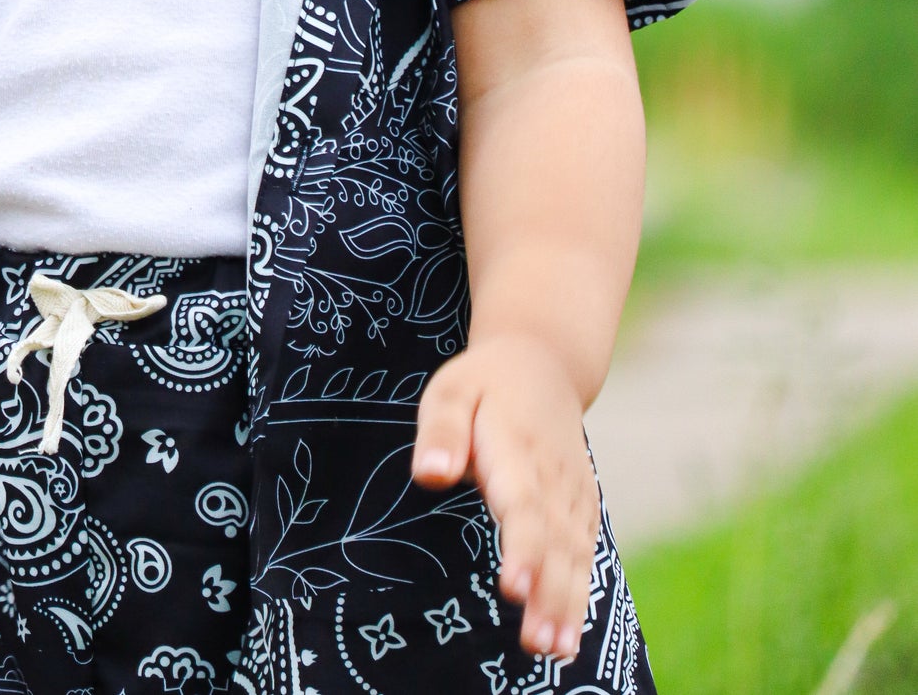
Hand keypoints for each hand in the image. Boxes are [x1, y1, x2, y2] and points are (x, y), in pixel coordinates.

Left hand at [410, 331, 598, 662]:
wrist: (544, 363)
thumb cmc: (484, 383)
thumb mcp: (450, 390)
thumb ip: (441, 432)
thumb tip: (429, 475)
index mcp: (518, 449)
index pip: (523, 506)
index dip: (523, 549)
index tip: (514, 587)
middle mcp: (553, 477)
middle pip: (552, 542)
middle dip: (548, 595)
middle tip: (539, 644)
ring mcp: (572, 494)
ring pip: (573, 554)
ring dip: (566, 604)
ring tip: (555, 650)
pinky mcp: (581, 507)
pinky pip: (585, 553)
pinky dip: (581, 593)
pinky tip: (570, 635)